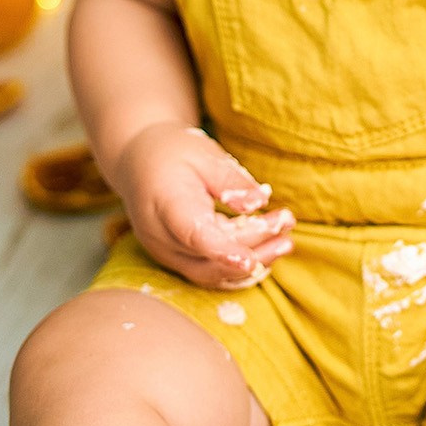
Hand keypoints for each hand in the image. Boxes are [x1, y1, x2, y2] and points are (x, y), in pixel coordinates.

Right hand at [112, 121, 293, 289]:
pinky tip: (267, 253)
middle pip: (209, 256)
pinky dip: (238, 269)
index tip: (250, 261)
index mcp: (165, 204)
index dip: (223, 251)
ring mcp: (165, 252)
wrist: (138, 163)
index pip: (194, 235)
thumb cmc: (173, 152)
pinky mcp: (175, 259)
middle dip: (254, 246)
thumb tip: (258, 203)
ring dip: (251, 262)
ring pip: (209, 272)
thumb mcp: (204, 153)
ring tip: (286, 240)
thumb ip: (230, 180)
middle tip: (288, 221)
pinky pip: (207, 273)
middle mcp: (160, 236)